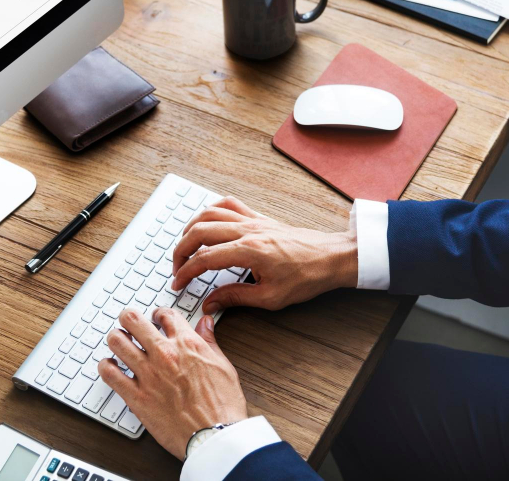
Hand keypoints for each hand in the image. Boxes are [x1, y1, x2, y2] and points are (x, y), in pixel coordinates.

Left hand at [99, 308, 247, 459]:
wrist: (215, 436)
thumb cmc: (222, 406)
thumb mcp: (223, 365)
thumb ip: (209, 341)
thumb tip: (204, 324)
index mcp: (187, 344)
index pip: (165, 314)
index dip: (158, 314)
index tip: (156, 319)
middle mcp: (164, 354)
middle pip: (133, 320)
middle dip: (129, 318)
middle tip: (129, 323)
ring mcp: (148, 374)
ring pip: (117, 341)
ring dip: (116, 339)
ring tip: (119, 343)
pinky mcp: (136, 397)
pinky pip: (109, 374)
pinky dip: (106, 367)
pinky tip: (111, 367)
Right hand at [171, 196, 357, 313]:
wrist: (332, 257)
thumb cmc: (307, 277)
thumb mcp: (270, 297)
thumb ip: (235, 298)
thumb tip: (210, 303)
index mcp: (249, 251)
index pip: (204, 259)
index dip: (186, 272)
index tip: (178, 284)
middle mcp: (248, 230)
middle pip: (199, 231)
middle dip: (181, 250)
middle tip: (176, 268)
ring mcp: (253, 220)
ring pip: (210, 213)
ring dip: (191, 228)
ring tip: (185, 246)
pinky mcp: (260, 218)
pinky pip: (229, 204)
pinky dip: (212, 210)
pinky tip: (207, 221)